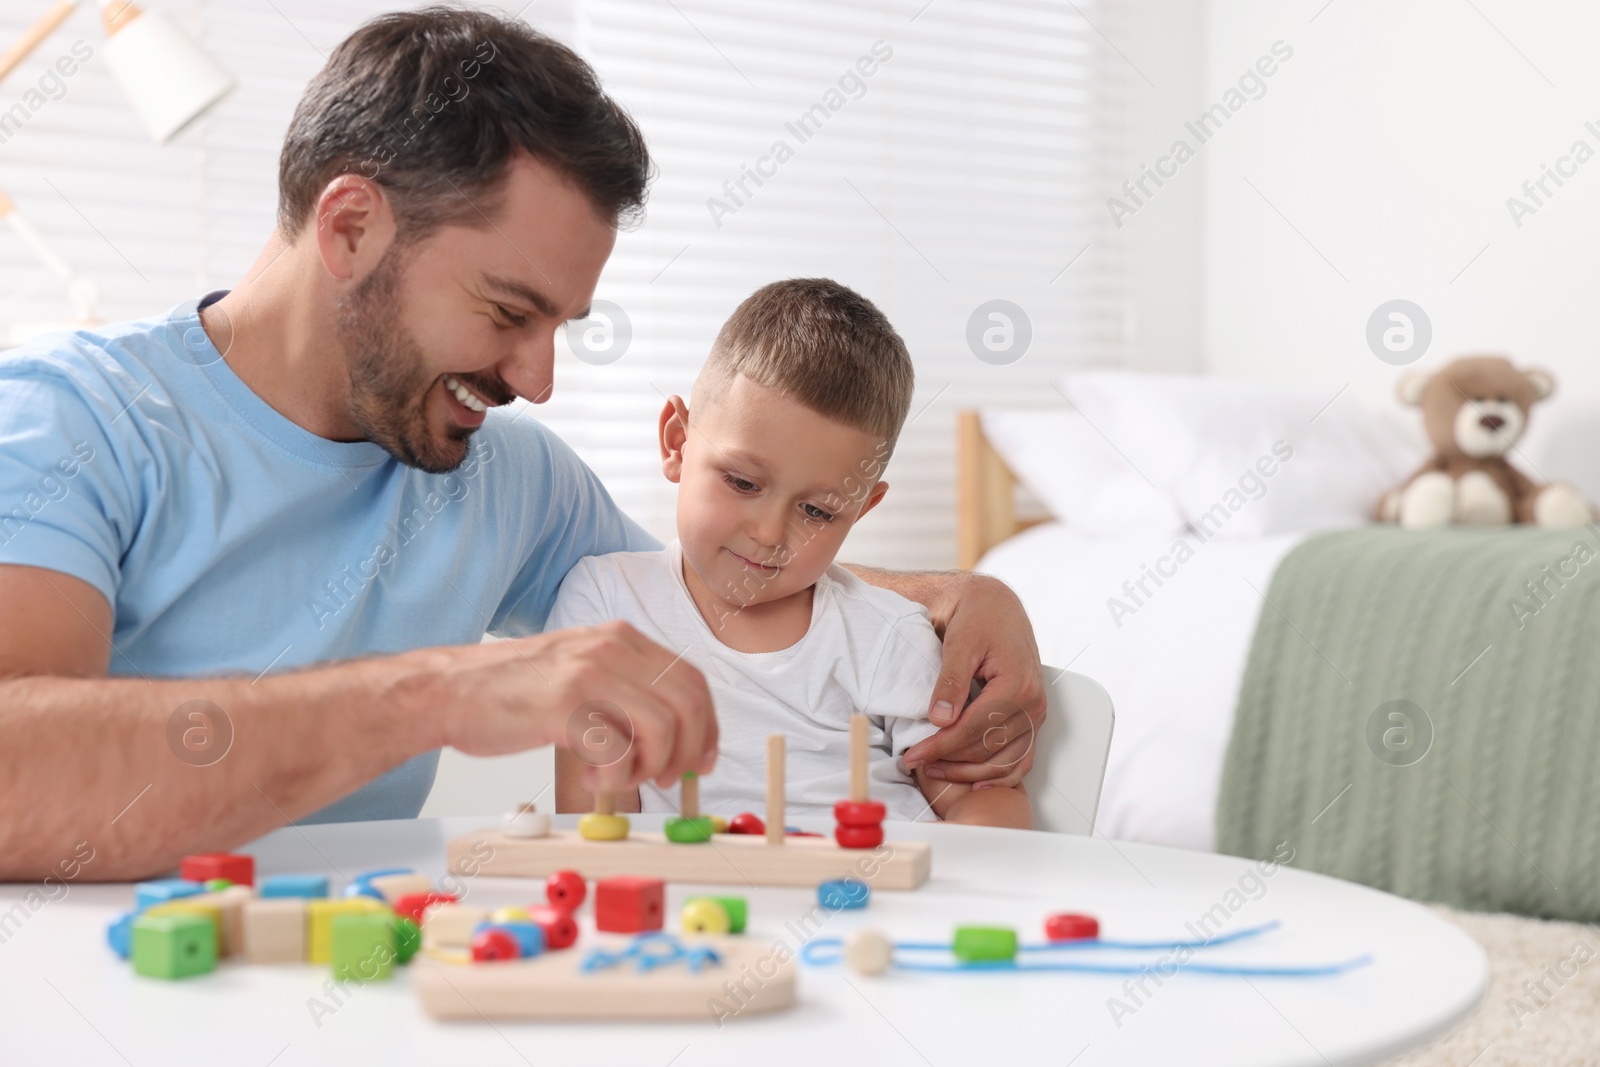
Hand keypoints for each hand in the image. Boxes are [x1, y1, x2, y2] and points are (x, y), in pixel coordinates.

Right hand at [424, 620, 716, 792]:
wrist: (447, 689)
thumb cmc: (510, 691)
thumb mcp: (579, 670)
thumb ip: (622, 690)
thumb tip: (670, 735)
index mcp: (620, 638)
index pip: (691, 680)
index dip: (706, 725)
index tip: (699, 760)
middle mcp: (612, 648)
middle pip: (689, 702)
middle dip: (689, 750)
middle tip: (665, 779)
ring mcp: (590, 674)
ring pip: (663, 726)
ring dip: (652, 765)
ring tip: (620, 778)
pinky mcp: (566, 706)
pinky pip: (620, 749)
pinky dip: (616, 775)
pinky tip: (591, 777)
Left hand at [902, 574, 1043, 787]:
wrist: (997, 608)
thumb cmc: (980, 620)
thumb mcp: (960, 644)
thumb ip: (951, 682)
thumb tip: (940, 719)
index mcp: (1017, 685)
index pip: (974, 730)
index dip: (940, 747)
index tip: (912, 755)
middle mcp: (1033, 704)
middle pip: (988, 750)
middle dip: (949, 761)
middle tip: (916, 763)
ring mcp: (1036, 714)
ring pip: (1004, 762)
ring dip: (969, 773)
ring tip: (936, 771)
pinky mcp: (1032, 719)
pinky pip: (1021, 758)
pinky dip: (999, 775)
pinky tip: (975, 782)